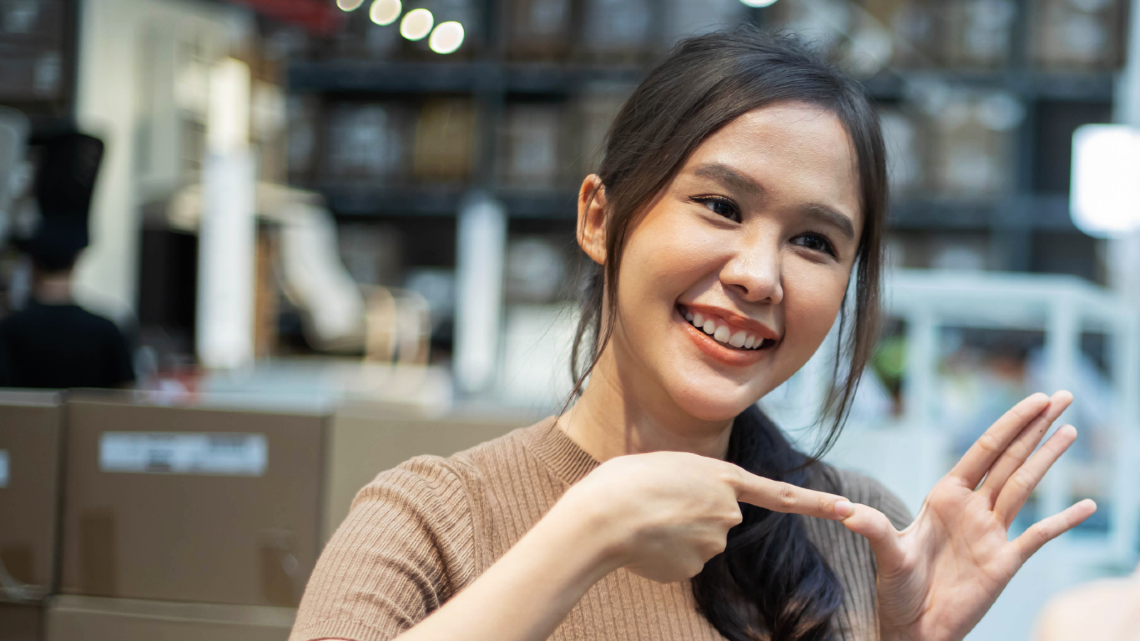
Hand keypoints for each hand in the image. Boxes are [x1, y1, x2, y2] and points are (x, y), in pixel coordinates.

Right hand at [555, 450, 851, 583]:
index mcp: (723, 476)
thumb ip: (693, 484)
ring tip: (645, 519)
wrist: (603, 517)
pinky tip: (644, 542)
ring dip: (675, 533)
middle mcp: (727, 512)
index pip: (779, 493)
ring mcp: (713, 544)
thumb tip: (694, 519)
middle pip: (719, 518)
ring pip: (699, 541)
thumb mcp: (665, 465)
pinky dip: (664, 554)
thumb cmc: (623, 481)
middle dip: (694, 514)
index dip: (814, 502)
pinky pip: (683, 561)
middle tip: (657, 502)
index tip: (847, 509)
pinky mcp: (694, 569)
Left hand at [841, 391, 1096, 640]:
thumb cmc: (896, 588)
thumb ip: (872, 528)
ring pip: (1026, 486)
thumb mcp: (886, 553)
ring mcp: (991, 533)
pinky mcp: (1005, 562)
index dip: (1010, 423)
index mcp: (946, 496)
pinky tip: (1087, 506)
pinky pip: (1040, 536)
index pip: (985, 450)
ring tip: (1071, 430)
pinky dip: (1064, 521)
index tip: (1035, 399)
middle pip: (1011, 458)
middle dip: (1036, 427)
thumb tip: (844, 513)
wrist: (913, 628)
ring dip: (1049, 459)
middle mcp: (972, 508)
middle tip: (1064, 396)